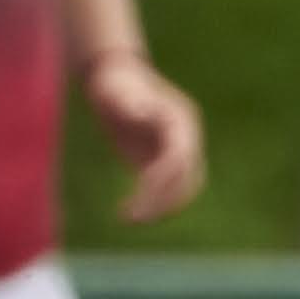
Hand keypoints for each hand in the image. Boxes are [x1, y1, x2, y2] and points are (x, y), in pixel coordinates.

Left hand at [86, 49, 205, 222]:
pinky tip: (126, 214)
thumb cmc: (114, 83)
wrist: (115, 78)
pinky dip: (151, 204)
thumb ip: (130, 102)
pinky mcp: (161, 160)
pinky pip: (165, 189)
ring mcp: (176, 150)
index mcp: (179, 121)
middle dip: (162, 201)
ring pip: (181, 189)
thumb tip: (142, 113)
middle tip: (132, 219)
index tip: (140, 195)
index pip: (180, 157)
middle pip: (185, 178)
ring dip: (160, 209)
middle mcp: (184, 138)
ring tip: (128, 220)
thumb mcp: (117, 90)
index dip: (163, 179)